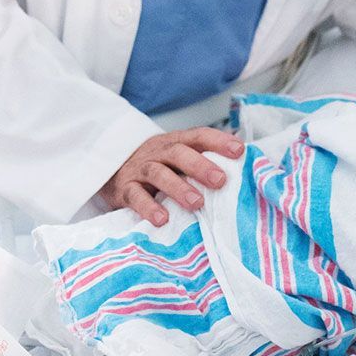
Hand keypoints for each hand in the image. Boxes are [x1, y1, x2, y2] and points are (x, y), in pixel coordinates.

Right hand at [99, 127, 245, 225]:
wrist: (109, 169)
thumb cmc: (156, 167)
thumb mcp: (176, 158)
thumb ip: (203, 160)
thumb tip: (245, 165)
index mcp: (175, 143)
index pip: (198, 136)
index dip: (218, 141)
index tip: (239, 151)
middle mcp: (158, 152)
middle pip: (179, 153)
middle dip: (200, 166)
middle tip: (220, 181)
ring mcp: (140, 169)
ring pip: (158, 173)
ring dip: (178, 188)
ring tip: (196, 203)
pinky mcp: (124, 189)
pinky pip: (135, 196)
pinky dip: (148, 207)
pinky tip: (162, 219)